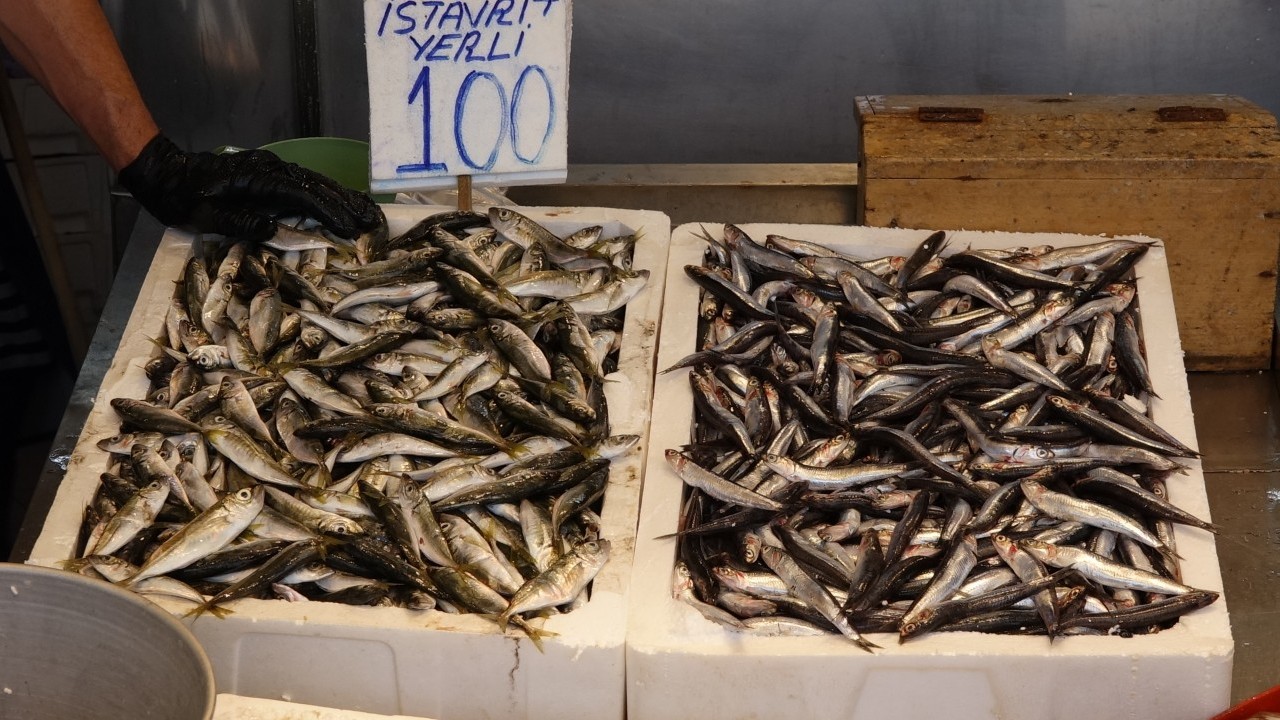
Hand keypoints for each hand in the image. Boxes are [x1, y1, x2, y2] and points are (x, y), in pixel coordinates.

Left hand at [118, 134, 383, 240]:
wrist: (165, 174)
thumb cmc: (182, 198)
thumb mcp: (205, 216)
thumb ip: (240, 222)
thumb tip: (272, 229)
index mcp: (258, 179)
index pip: (303, 194)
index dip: (329, 212)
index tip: (350, 228)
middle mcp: (271, 169)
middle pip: (317, 185)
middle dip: (347, 204)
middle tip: (373, 222)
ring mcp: (271, 169)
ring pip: (315, 182)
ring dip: (342, 199)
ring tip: (366, 214)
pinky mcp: (270, 175)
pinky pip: (305, 184)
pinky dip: (327, 195)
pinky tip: (341, 205)